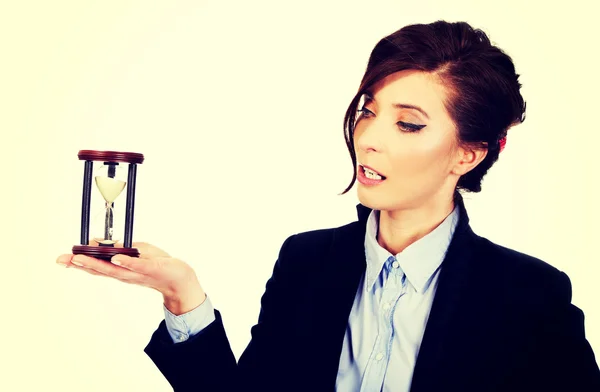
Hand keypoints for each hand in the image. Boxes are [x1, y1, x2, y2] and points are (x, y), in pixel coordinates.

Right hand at [56, 242, 206, 314]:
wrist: (179, 278)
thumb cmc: (158, 263)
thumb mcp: (137, 252)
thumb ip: (120, 248)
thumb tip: (101, 241)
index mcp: (120, 269)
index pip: (96, 266)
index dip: (79, 263)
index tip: (63, 258)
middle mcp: (124, 274)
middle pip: (99, 270)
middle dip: (80, 264)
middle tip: (63, 260)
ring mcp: (137, 273)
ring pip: (114, 269)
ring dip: (96, 264)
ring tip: (80, 258)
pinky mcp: (150, 269)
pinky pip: (137, 266)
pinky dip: (126, 262)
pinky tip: (115, 259)